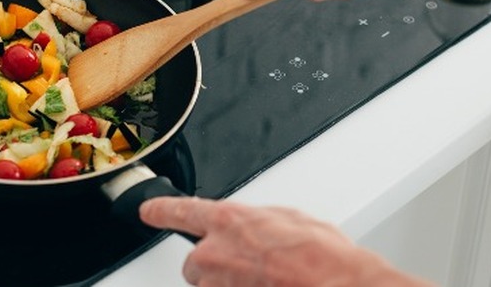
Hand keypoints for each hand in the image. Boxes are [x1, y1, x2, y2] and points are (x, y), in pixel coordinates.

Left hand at [140, 197, 431, 286]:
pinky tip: (267, 286)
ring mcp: (220, 285)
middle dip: (213, 268)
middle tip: (245, 270)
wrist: (341, 286)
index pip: (180, 211)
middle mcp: (216, 253)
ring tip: (265, 282)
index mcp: (230, 221)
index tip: (148, 211)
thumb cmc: (324, 257)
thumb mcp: (290, 220)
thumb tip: (255, 227)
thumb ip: (258, 222)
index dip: (161, 211)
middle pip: (194, 263)